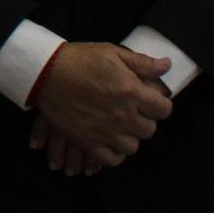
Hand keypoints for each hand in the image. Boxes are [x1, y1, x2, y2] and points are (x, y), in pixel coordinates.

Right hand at [30, 42, 173, 171]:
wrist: (46, 72)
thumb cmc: (80, 59)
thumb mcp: (113, 53)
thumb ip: (143, 63)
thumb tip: (167, 66)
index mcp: (132, 92)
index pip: (164, 110)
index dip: (160, 105)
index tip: (150, 102)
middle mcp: (123, 115)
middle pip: (149, 130)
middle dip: (144, 121)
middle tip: (133, 113)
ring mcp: (105, 131)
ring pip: (132, 147)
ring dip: (129, 138)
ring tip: (120, 128)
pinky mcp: (88, 141)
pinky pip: (111, 159)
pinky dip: (114, 155)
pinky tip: (110, 144)